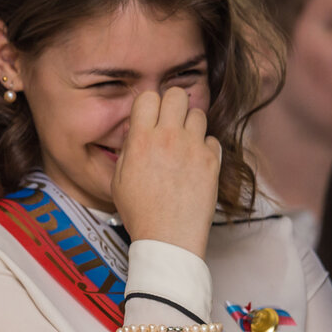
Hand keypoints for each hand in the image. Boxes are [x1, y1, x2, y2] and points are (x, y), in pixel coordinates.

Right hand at [110, 88, 220, 258]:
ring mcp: (193, 148)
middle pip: (176, 95)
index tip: (150, 116)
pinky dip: (205, 147)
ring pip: (198, 113)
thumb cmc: (140, 212)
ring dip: (190, 124)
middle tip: (170, 121)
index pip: (148, 97)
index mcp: (141, 140)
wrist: (168, 237)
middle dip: (173, 104)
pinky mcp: (212, 162)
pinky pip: (212, 139)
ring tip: (184, 143)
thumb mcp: (119, 178)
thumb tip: (137, 132)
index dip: (149, 105)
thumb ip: (129, 149)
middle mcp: (168, 138)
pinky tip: (195, 162)